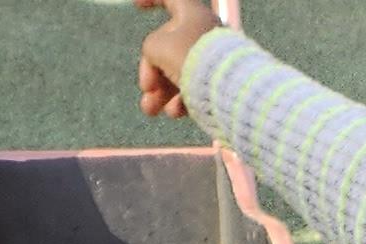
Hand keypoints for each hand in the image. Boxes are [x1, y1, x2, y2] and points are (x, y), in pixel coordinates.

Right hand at [135, 0, 221, 116]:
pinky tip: (175, 111)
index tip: (137, 5)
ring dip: (160, 92)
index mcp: (192, 13)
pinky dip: (181, 99)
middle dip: (152, 71)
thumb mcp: (159, 47)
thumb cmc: (192, 59)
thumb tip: (155, 63)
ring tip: (150, 110)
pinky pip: (194, 88)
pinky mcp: (217, 82)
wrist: (228, 87)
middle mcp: (203, 32)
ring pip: (179, 72)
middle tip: (146, 89)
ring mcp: (211, 58)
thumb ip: (150, 48)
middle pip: (169, 46)